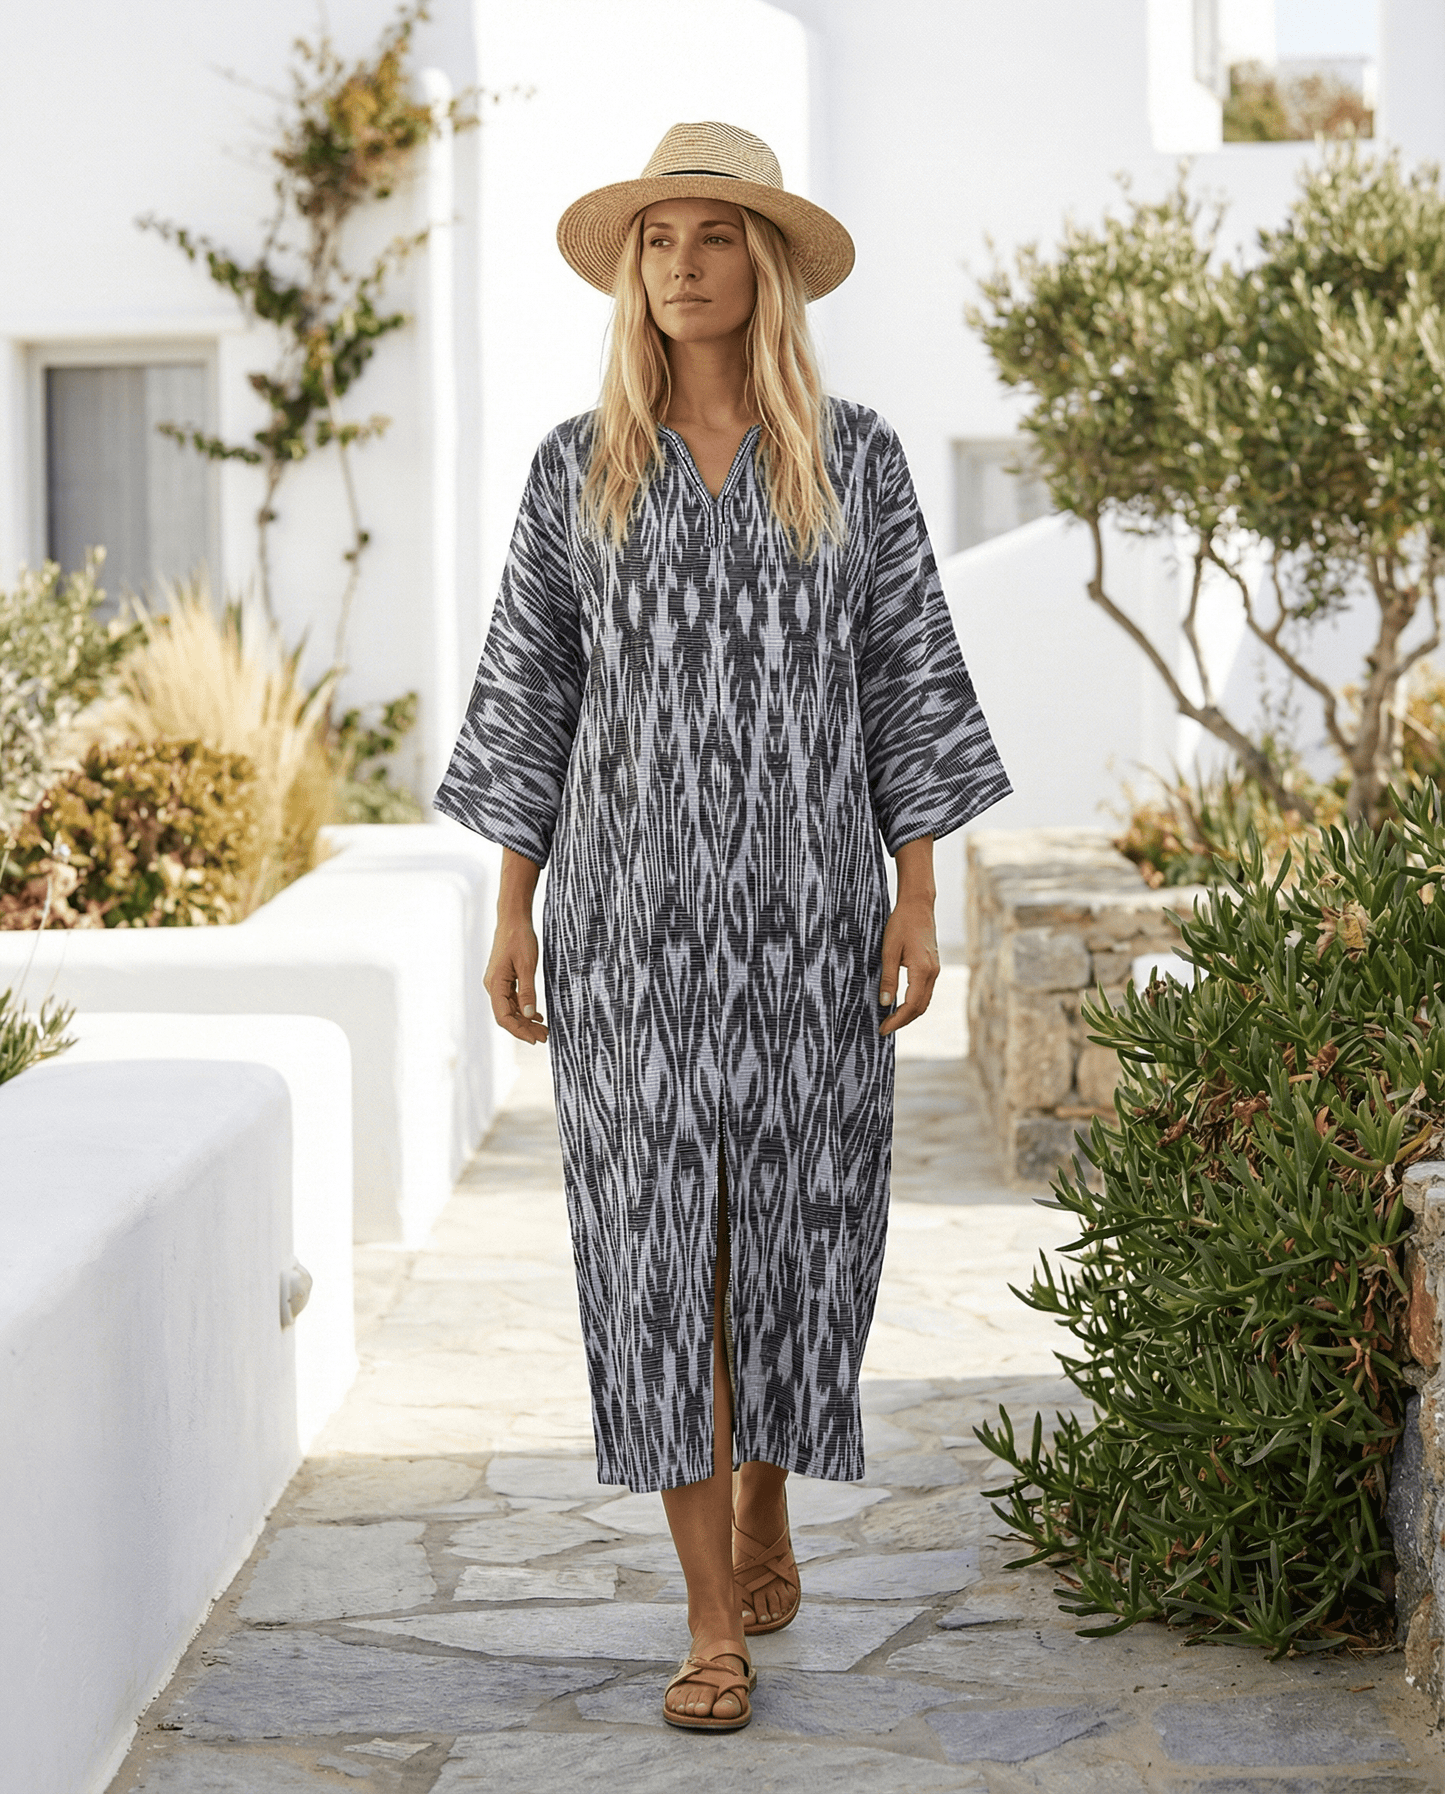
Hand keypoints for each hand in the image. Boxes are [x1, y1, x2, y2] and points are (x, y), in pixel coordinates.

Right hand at [485, 915, 548, 1043]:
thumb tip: (528, 1015)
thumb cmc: (520, 938)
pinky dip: (524, 1009)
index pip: (503, 1017)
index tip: (535, 1039)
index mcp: (495, 984)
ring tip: (544, 1029)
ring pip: (510, 1009)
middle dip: (525, 1029)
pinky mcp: (504, 979)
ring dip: (526, 1020)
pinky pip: (512, 999)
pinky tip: (537, 1016)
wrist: (513, 918)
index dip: (519, 1031)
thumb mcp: (527, 965)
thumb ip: (528, 991)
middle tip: (545, 1037)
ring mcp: (498, 983)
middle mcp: (493, 986)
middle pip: (507, 1016)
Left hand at [878, 831, 939, 1036]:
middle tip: (884, 1029)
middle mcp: (932, 973)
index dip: (897, 1020)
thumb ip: (888, 978)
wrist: (918, 906)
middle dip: (903, 1021)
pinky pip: (925, 992)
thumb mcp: (888, 950)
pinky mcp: (932, 967)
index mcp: (922, 970)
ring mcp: (935, 970)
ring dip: (909, 1014)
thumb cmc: (901, 924)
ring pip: (924, 1001)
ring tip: (890, 1020)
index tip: (882, 1029)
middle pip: (920, 1008)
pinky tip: (901, 1004)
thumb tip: (885, 1003)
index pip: (911, 1005)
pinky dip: (914, 1003)